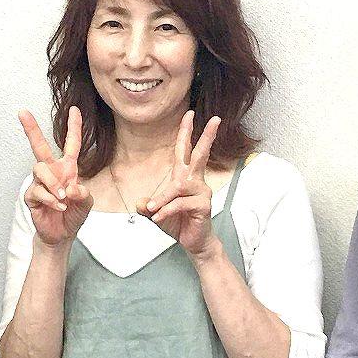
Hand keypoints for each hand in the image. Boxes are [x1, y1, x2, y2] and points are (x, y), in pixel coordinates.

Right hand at [20, 106, 92, 248]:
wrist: (61, 235)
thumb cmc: (73, 214)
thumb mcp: (86, 204)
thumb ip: (83, 194)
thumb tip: (70, 187)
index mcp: (68, 168)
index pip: (72, 144)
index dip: (74, 127)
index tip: (74, 109)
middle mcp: (52, 171)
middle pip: (39, 146)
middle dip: (31, 128)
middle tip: (22, 111)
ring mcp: (40, 182)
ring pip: (40, 169)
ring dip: (52, 183)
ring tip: (62, 198)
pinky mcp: (31, 195)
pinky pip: (37, 190)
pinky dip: (50, 199)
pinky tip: (57, 207)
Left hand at [136, 110, 221, 256]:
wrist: (193, 243)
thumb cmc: (177, 223)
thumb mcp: (157, 212)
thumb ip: (149, 205)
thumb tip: (141, 203)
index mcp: (184, 176)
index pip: (185, 150)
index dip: (186, 132)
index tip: (190, 113)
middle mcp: (195, 180)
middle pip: (200, 154)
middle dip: (207, 136)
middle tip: (216, 119)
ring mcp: (201, 192)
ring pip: (178, 187)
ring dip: (163, 199)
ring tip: (153, 210)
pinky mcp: (203, 206)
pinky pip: (180, 204)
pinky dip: (166, 211)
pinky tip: (159, 218)